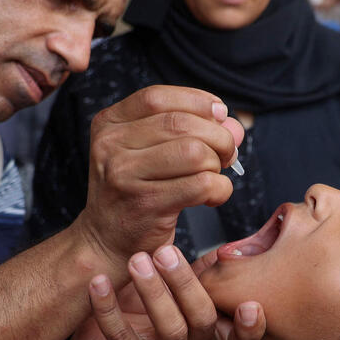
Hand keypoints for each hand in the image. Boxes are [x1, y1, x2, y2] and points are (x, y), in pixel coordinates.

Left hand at [65, 246, 264, 339]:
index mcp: (206, 329)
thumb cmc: (142, 302)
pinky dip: (109, 308)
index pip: (237, 338)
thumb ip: (206, 270)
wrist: (95, 334)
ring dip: (153, 293)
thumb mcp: (177, 285)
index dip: (249, 329)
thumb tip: (236, 246)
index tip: (249, 305)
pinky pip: (121, 339)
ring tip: (136, 261)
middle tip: (164, 251)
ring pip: (169, 331)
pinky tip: (100, 281)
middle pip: (201, 321)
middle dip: (185, 284)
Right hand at [73, 85, 244, 267]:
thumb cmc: (135, 192)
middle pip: (181, 123)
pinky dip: (220, 189)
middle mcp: (110, 145)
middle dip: (217, 136)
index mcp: (108, 124)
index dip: (196, 100)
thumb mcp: (150, 152)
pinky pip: (201, 185)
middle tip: (227, 153)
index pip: (157, 98)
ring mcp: (124, 175)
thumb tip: (232, 125)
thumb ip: (190, 130)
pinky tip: (213, 196)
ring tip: (214, 175)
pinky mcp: (145, 204)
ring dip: (217, 164)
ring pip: (194, 152)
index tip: (219, 113)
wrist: (107, 241)